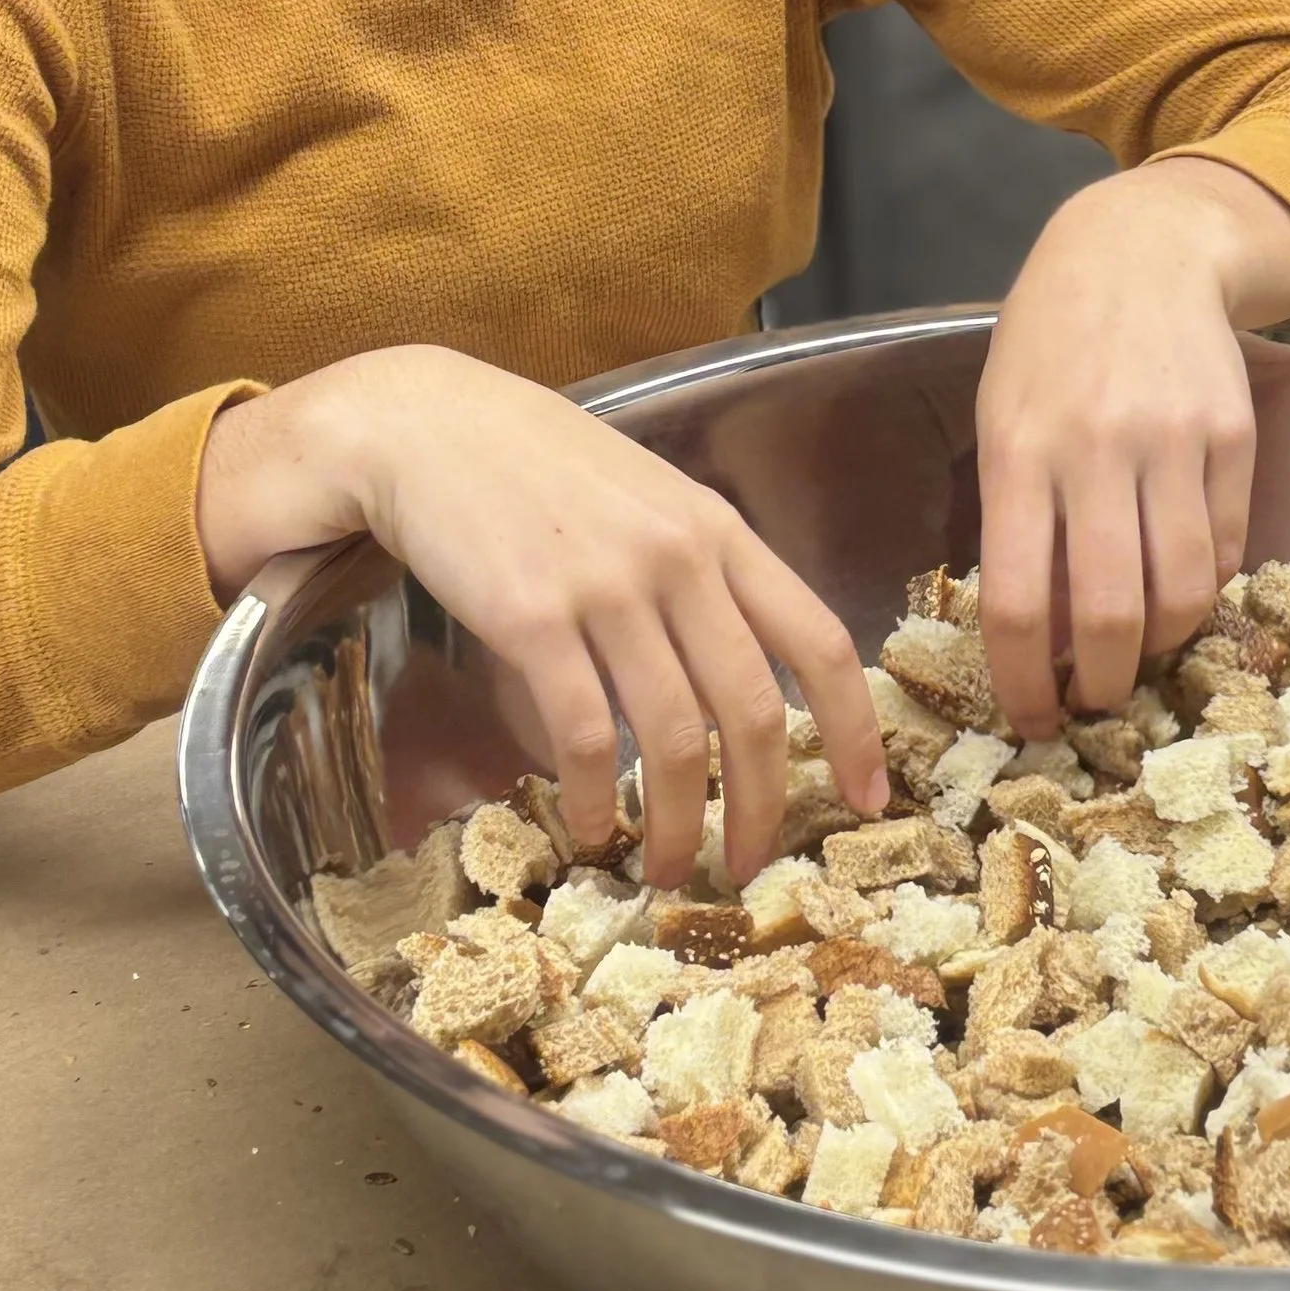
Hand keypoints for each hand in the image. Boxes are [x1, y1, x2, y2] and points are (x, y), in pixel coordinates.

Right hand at [196, 347, 887, 890]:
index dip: (855, 731)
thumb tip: (732, 674)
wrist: (422, 423)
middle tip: (748, 867)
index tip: (867, 797)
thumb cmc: (533, 463)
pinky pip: (582, 733)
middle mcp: (678, 558)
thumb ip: (697, 570)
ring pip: (671, 738)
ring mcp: (606, 588)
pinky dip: (591, 795)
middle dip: (761, 807)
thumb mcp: (646, 497)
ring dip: (674, 822)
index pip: (820, 641)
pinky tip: (587, 824)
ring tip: (661, 867)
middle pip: (752, 710)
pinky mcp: (530, 618)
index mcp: (719, 530)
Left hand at [975, 159, 1289, 737]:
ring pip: (1181, 591)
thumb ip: (1015, 519)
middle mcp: (1097, 449)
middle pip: (1108, 612)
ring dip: (1159, 646)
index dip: (1022, 682)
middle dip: (1101, 683)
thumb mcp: (1003, 419)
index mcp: (1019, 452)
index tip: (1029, 720)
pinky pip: (1225, 547)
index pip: (1016, 600)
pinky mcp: (1234, 436)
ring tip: (1138, 652)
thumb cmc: (1048, 344)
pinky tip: (1179, 587)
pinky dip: (1203, 588)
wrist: (1139, 251)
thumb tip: (1038, 639)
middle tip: (1094, 700)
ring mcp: (1174, 441)